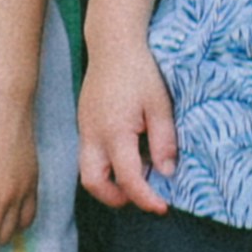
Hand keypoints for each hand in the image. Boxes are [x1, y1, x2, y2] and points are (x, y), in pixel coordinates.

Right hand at [77, 40, 175, 212]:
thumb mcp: (160, 105)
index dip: (146, 198)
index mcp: (114, 132)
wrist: (113, 44)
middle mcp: (93, 135)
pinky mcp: (84, 122)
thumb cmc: (140, 71)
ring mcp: (85, 129)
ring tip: (138, 174)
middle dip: (117, 198)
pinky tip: (129, 152)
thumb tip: (166, 173)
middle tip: (143, 195)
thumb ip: (164, 141)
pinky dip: (106, 165)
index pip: (128, 179)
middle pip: (94, 184)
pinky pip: (90, 155)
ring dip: (110, 183)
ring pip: (88, 171)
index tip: (162, 207)